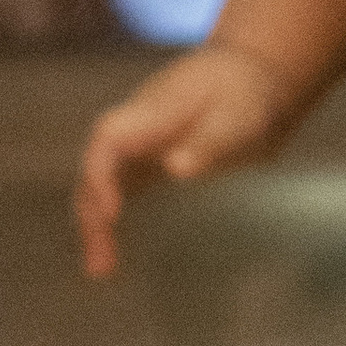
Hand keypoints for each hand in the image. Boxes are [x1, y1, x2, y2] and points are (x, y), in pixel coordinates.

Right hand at [75, 43, 288, 275]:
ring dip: (97, 223)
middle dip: (92, 212)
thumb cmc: (247, 94)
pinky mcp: (148, 161)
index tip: (111, 212)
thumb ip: (211, 141)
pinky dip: (111, 220)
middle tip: (102, 263)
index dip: (100, 174)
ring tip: (102, 270)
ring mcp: (139, 143)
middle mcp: (137, 126)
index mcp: (154, 110)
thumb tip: (176, 168)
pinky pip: (119, 190)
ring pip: (103, 182)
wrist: (252, 75)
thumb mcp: (242, 115)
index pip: (109, 138)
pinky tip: (112, 256)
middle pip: (97, 166)